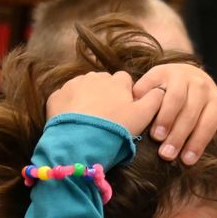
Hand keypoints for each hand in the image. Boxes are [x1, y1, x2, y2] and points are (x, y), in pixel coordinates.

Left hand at [47, 71, 161, 136]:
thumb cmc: (117, 127)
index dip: (125, 94)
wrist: (82, 141)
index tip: (124, 110)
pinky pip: (65, 98)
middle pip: (103, 82)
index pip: (124, 80)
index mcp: (117, 81)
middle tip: (106, 116)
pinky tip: (74, 120)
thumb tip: (160, 89)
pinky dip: (69, 106)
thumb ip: (155, 99)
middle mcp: (95, 77)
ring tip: (89, 119)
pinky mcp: (56, 96)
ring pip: (83, 88)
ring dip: (86, 98)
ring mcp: (73, 84)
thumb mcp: (144, 115)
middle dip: (105, 94)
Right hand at [132, 63, 216, 172]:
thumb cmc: (204, 108)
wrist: (187, 75)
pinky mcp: (160, 70)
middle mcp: (201, 85)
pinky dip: (147, 101)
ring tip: (156, 137)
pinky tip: (140, 116)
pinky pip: (154, 86)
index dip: (199, 142)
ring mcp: (180, 75)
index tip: (187, 161)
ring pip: (174, 98)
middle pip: (191, 112)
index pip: (209, 122)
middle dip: (179, 135)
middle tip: (167, 155)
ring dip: (165, 118)